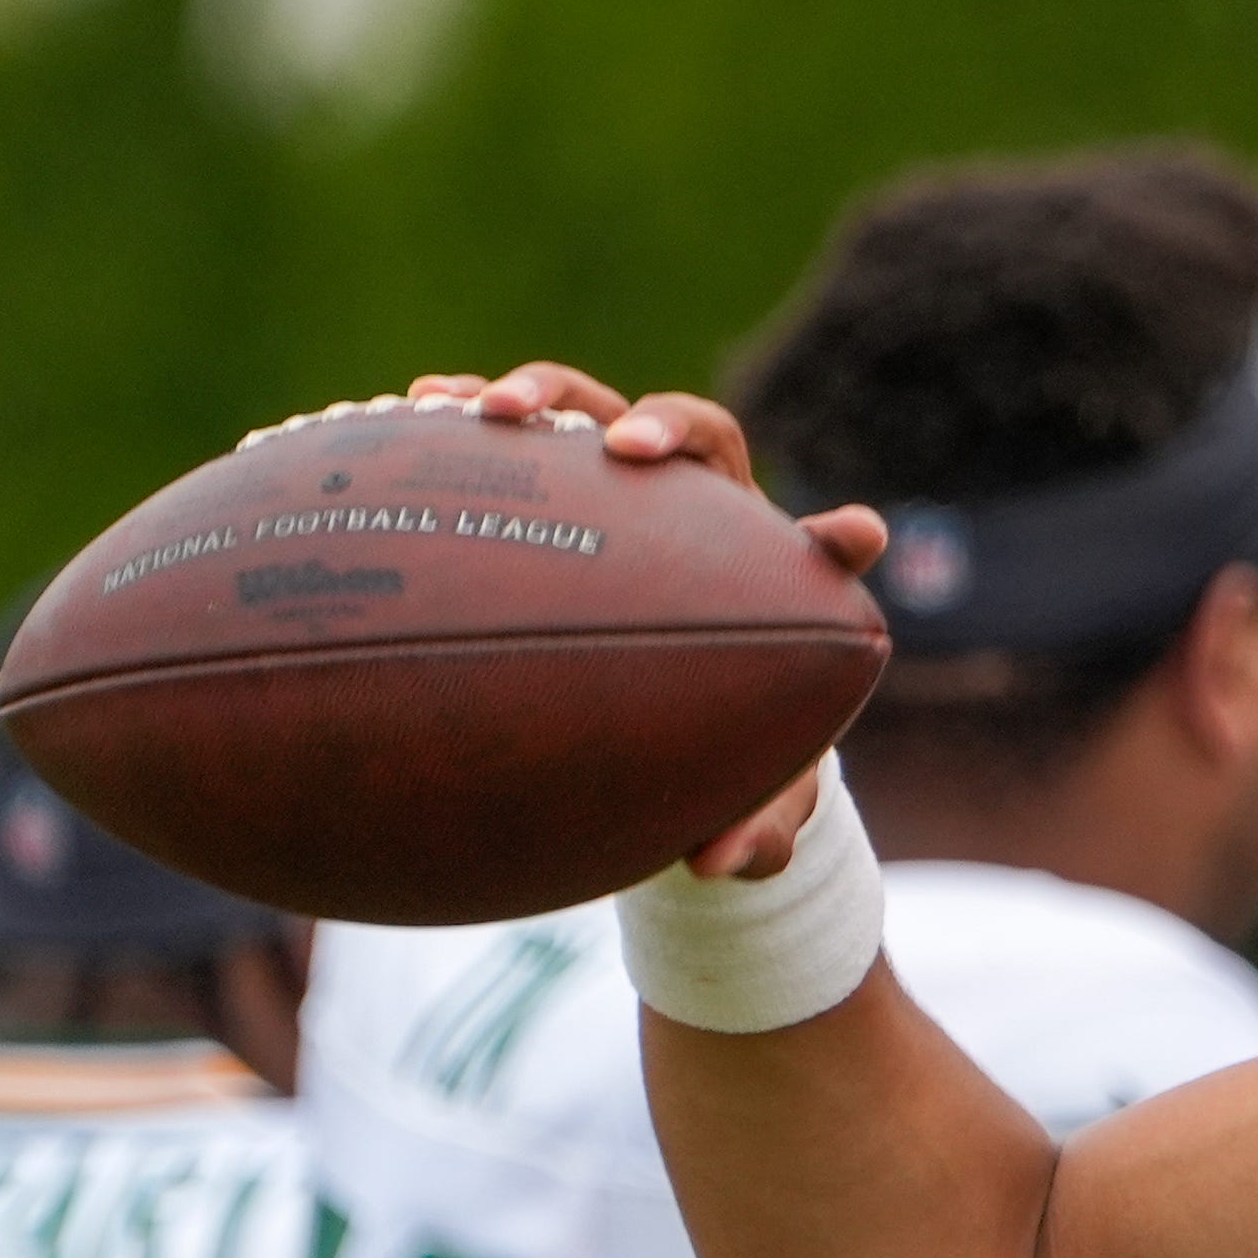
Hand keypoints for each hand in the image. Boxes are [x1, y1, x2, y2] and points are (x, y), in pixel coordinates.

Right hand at [419, 361, 887, 882]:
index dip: (840, 540)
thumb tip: (715, 861)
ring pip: (592, 412)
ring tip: (480, 410)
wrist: (648, 729)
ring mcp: (619, 494)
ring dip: (545, 396)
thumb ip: (746, 832)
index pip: (821, 547)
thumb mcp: (740, 804)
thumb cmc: (711, 761)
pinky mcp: (547, 493)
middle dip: (665, 426)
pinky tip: (401, 412)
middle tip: (621, 450)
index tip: (856, 539)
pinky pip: (508, 442)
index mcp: (766, 582)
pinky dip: (461, 421)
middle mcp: (701, 518)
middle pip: (699, 435)